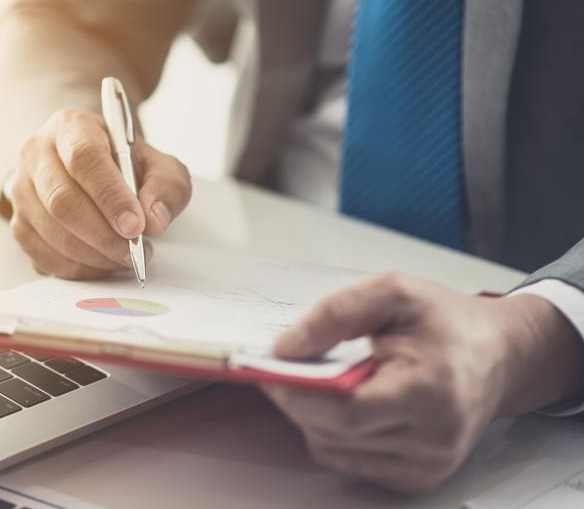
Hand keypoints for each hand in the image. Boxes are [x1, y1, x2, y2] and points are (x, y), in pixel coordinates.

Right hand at [3, 108, 190, 278]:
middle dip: (103, 235)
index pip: (83, 157)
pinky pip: (44, 256)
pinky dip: (79, 268)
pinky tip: (103, 262)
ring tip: (125, 256)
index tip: (136, 225)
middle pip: (61, 200)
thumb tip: (153, 221)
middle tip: (134, 251)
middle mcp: (36, 154)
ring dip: (94, 255)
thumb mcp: (158, 164)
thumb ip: (166, 187)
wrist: (93, 170)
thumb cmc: (125, 166)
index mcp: (70, 127)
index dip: (110, 195)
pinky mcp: (18, 225)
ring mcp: (20, 191)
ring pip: (51, 232)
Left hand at [261, 273, 583, 493]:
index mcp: (431, 391)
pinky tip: (344, 403)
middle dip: (297, 401)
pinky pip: (352, 462)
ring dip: (313, 418)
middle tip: (280, 370)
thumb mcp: (394, 292)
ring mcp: (429, 464)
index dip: (299, 394)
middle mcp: (434, 438)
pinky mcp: (420, 477)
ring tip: (316, 382)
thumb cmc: (447, 320)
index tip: (269, 370)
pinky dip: (335, 434)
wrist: (500, 354)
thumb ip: (336, 313)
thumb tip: (286, 347)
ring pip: (336, 452)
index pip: (345, 411)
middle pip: (335, 434)